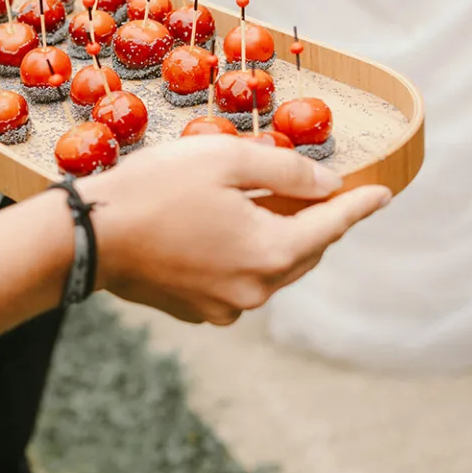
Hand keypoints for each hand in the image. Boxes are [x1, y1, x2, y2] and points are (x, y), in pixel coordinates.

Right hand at [78, 137, 392, 324]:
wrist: (88, 237)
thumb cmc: (155, 189)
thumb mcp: (227, 160)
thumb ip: (288, 172)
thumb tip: (327, 186)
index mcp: (271, 253)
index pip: (332, 225)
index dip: (360, 206)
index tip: (384, 194)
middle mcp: (256, 290)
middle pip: (305, 252)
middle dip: (316, 221)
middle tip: (318, 189)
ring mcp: (227, 307)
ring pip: (273, 269)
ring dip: (278, 239)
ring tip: (263, 204)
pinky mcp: (200, 312)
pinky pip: (240, 282)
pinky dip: (244, 256)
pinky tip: (223, 229)